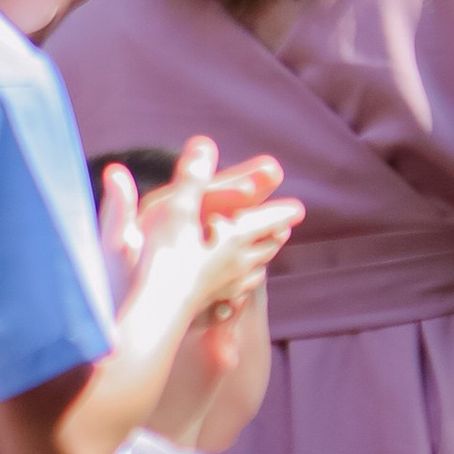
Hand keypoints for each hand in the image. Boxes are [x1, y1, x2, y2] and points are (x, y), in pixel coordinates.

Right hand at [127, 138, 301, 322]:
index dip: (282, 212)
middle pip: (264, 247)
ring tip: (264, 255)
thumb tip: (203, 143)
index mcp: (236, 238)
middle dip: (274, 235)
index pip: (267, 221)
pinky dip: (241, 287)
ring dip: (261, 260)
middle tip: (284, 229)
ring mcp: (225, 289)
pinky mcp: (208, 306)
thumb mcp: (175, 209)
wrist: (155, 311)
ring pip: (253, 272)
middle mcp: (238, 264)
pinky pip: (233, 296)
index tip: (298, 210)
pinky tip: (236, 293)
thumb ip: (192, 177)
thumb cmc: (165, 257)